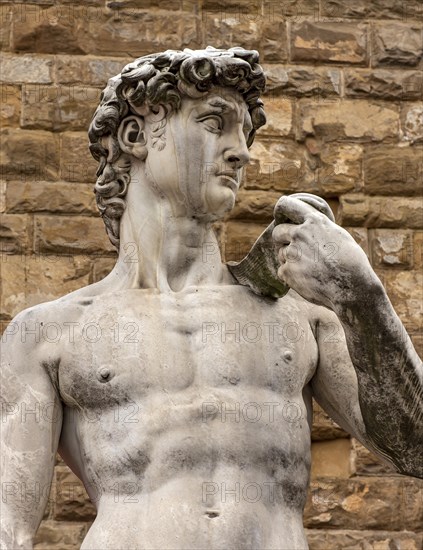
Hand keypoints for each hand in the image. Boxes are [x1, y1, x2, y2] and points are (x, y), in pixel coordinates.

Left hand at [272, 195, 376, 309]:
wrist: (352, 287)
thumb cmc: (351, 262)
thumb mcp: (338, 236)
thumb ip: (320, 229)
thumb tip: (308, 227)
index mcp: (314, 222)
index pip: (288, 206)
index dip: (282, 209)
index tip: (280, 214)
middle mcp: (300, 234)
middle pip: (278, 232)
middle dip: (281, 239)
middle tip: (291, 248)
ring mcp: (292, 252)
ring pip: (281, 254)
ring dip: (290, 260)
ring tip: (310, 269)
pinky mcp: (287, 271)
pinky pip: (283, 271)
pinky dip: (291, 276)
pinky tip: (308, 280)